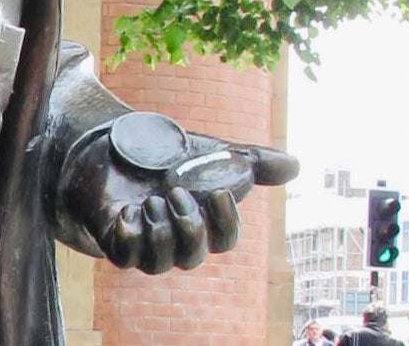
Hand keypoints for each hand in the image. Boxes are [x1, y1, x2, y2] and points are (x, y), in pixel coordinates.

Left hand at [58, 111, 297, 273]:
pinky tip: (129, 212)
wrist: (113, 145)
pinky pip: (123, 255)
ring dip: (160, 233)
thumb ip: (251, 162)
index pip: (223, 241)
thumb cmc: (166, 158)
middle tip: (176, 192)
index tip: (220, 192)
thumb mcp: (210, 154)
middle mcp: (173, 241)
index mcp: (200, 224)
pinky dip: (129, 237)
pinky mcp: (113, 237)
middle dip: (189, 228)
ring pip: (158, 263)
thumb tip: (296, 165)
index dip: (226, 223)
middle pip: (192, 257)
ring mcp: (142, 242)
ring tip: (151, 199)